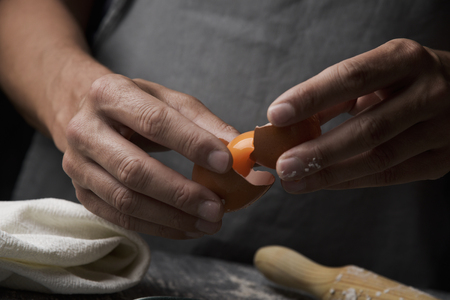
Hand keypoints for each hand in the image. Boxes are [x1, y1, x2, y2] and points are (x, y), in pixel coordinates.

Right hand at [62, 74, 238, 238]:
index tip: (226, 163)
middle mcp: (85, 130)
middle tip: (218, 206)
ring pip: (126, 201)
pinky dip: (158, 228)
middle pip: (135, 170)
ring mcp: (77, 165)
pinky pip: (120, 219)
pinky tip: (187, 228)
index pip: (153, 121)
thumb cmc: (135, 105)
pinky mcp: (81, 193)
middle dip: (181, 193)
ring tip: (209, 222)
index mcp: (109, 93)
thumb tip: (239, 148)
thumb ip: (202, 121)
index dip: (191, 143)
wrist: (86, 113)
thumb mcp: (166, 100)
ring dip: (172, 218)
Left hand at [267, 39, 449, 192]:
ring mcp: (443, 128)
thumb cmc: (404, 82)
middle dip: (320, 151)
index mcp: (406, 59)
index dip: (312, 97)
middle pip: (370, 128)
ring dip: (330, 174)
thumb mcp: (375, 74)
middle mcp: (430, 91)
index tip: (276, 115)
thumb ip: (335, 96)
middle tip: (283, 165)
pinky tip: (322, 183)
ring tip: (294, 180)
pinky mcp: (443, 160)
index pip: (353, 77)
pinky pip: (390, 176)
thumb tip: (288, 123)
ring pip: (380, 158)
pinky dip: (350, 181)